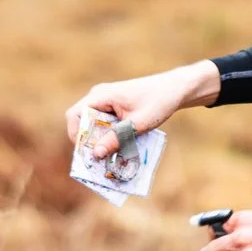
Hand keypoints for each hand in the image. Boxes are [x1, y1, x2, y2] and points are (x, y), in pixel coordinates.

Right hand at [64, 60, 220, 157]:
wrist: (176, 89)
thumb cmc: (159, 102)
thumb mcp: (138, 124)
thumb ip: (116, 139)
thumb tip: (96, 154)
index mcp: (102, 95)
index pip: (75, 115)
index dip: (76, 135)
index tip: (86, 153)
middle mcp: (99, 96)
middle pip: (82, 122)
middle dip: (88, 142)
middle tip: (97, 161)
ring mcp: (106, 101)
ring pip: (94, 125)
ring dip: (100, 141)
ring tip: (108, 158)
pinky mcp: (114, 107)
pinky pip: (104, 124)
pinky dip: (108, 137)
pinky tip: (119, 149)